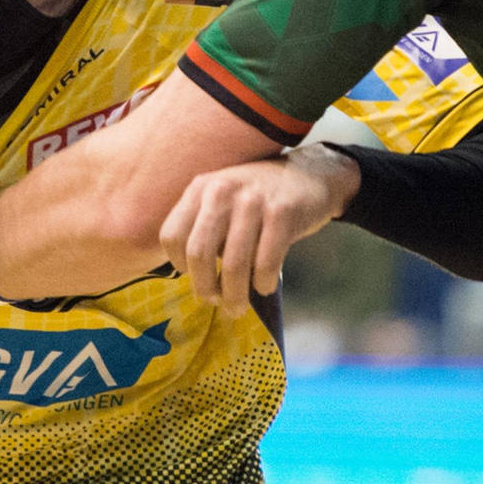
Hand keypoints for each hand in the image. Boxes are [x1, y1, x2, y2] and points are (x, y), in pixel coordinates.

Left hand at [159, 143, 360, 314]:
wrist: (310, 175)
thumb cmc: (259, 198)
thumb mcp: (222, 196)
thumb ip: (201, 223)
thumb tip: (188, 273)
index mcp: (201, 187)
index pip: (172, 235)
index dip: (178, 264)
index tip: (192, 276)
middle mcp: (223, 190)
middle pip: (199, 253)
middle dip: (205, 287)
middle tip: (214, 302)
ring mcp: (253, 200)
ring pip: (235, 265)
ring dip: (235, 296)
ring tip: (237, 308)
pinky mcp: (283, 213)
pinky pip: (266, 264)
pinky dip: (263, 284)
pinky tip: (264, 286)